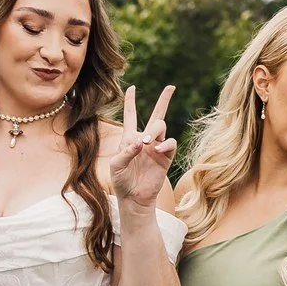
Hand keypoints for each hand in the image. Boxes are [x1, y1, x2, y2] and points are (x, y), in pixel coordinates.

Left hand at [109, 86, 176, 209]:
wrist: (134, 198)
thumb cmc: (121, 181)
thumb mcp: (116, 165)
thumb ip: (126, 151)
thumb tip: (142, 142)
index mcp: (129, 138)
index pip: (130, 115)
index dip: (130, 101)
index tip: (132, 87)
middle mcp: (145, 139)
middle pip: (157, 114)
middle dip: (164, 100)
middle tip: (170, 88)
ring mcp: (157, 147)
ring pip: (162, 126)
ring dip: (155, 131)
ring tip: (147, 143)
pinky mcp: (166, 157)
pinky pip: (170, 143)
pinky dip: (165, 144)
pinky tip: (156, 150)